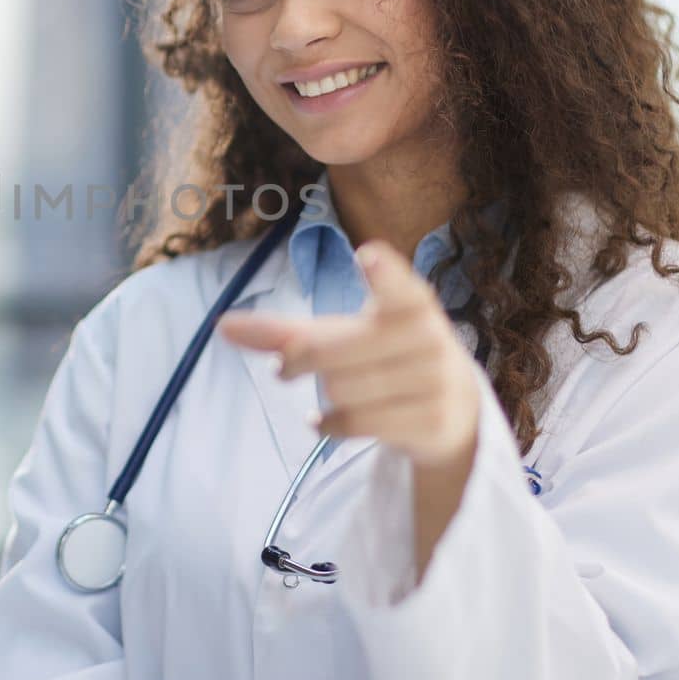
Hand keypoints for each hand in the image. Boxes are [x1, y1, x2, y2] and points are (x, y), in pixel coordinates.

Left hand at [214, 239, 481, 467]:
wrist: (454, 408)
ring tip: (333, 391)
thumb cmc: (386, 354)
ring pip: (344, 390)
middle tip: (284, 368)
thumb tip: (223, 325)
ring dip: (325, 395)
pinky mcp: (431, 421)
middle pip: (335, 353)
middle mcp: (428, 336)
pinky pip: (357, 424)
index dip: (383, 272)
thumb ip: (286, 331)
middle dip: (300, 362)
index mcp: (409, 301)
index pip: (397, 285)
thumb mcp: (345, 333)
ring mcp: (435, 381)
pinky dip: (331, 424)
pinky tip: (325, 420)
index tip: (368, 255)